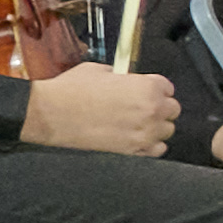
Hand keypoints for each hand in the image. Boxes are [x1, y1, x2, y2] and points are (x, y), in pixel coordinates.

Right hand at [18, 65, 180, 155]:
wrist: (50, 114)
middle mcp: (151, 110)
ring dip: (155, 127)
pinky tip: (135, 139)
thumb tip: (127, 80)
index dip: (156, 89)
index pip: (168, 88)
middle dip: (159, 107)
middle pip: (172, 110)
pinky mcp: (133, 151)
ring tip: (136, 124)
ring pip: (166, 131)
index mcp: (146, 86)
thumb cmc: (70, 91)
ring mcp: (144, 133)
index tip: (147, 92)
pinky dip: (150, 145)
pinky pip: (157, 150)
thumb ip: (122, 76)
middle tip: (142, 108)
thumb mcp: (99, 71)